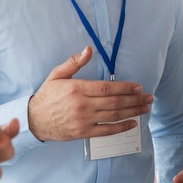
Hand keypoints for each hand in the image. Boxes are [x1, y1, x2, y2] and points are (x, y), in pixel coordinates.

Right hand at [28, 46, 153, 140]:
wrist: (33, 120)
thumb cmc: (47, 95)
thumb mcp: (57, 74)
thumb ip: (74, 62)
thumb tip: (88, 49)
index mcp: (77, 89)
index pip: (107, 88)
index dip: (125, 87)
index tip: (138, 87)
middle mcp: (83, 105)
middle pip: (114, 102)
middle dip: (134, 99)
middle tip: (148, 97)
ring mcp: (84, 120)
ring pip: (113, 116)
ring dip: (132, 112)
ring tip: (145, 107)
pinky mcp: (83, 132)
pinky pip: (106, 131)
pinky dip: (121, 128)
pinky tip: (133, 123)